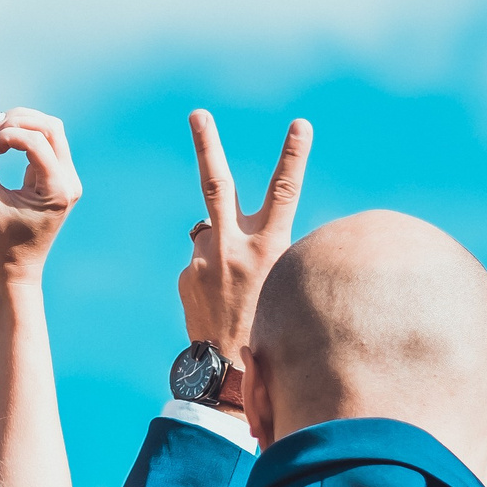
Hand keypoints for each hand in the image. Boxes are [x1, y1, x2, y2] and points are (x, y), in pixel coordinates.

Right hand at [0, 107, 83, 283]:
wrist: (17, 272)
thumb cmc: (2, 244)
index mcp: (57, 190)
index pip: (37, 142)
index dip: (8, 136)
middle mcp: (69, 182)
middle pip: (50, 127)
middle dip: (17, 120)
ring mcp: (66, 179)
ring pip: (50, 131)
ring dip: (21, 124)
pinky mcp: (57, 178)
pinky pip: (47, 144)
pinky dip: (24, 136)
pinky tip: (2, 144)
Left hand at [178, 110, 312, 361]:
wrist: (231, 374)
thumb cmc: (270, 329)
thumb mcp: (281, 281)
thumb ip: (259, 247)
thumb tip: (227, 227)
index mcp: (269, 248)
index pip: (284, 191)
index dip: (293, 155)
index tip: (299, 124)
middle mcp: (233, 248)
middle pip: (217, 183)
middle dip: (208, 144)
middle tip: (197, 113)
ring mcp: (205, 260)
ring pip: (210, 230)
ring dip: (221, 244)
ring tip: (236, 284)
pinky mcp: (187, 276)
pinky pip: (203, 266)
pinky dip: (214, 279)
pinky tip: (221, 307)